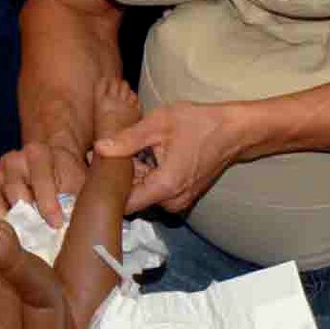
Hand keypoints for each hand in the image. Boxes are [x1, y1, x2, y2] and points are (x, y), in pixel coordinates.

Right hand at [0, 139, 89, 245]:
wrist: (56, 167)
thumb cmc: (72, 179)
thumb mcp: (83, 179)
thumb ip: (85, 186)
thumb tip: (97, 187)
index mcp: (39, 153)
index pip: (40, 176)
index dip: (48, 201)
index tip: (56, 224)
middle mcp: (13, 160)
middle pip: (12, 185)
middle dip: (22, 211)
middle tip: (31, 234)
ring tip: (6, 237)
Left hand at [93, 100, 248, 213]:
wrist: (235, 131)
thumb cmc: (199, 124)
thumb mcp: (159, 124)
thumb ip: (127, 139)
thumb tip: (98, 148)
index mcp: (164, 187)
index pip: (123, 205)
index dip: (106, 190)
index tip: (94, 172)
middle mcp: (171, 202)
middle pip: (131, 198)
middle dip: (118, 179)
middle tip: (107, 153)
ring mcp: (178, 201)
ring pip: (142, 194)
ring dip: (133, 176)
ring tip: (126, 150)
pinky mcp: (182, 195)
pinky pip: (155, 190)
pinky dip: (146, 176)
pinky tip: (144, 155)